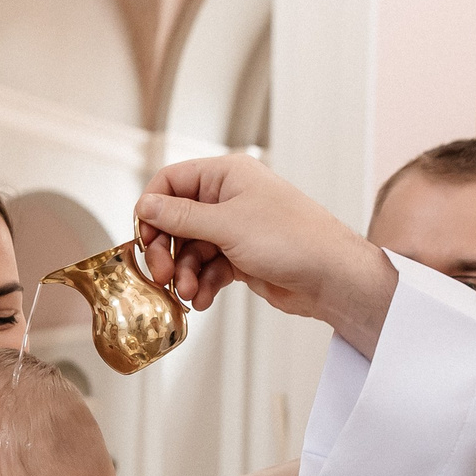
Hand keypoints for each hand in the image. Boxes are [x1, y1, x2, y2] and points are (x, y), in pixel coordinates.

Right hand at [133, 155, 401, 353]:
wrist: (331, 277)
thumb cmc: (291, 239)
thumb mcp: (227, 225)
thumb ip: (181, 217)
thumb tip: (146, 205)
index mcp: (226, 175)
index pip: (171, 182)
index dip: (153, 210)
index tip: (144, 239)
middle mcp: (228, 198)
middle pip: (176, 221)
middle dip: (167, 251)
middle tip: (162, 276)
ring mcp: (235, 229)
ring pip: (191, 250)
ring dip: (185, 274)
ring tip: (189, 294)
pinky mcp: (241, 258)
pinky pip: (209, 269)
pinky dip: (203, 284)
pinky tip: (203, 300)